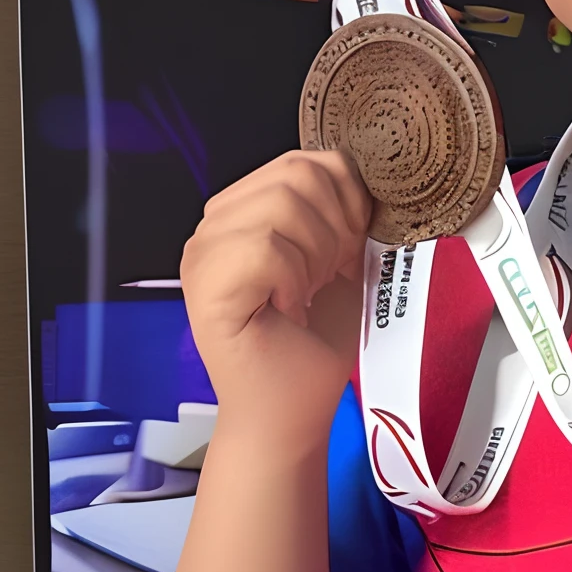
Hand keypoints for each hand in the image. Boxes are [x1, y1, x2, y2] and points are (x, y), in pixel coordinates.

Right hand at [180, 150, 371, 452]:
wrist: (291, 412)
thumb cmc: (313, 343)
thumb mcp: (340, 259)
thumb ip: (341, 211)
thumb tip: (368, 174)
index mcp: (244, 210)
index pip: (305, 160)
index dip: (346, 200)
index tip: (347, 252)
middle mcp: (214, 225)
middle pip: (296, 174)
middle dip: (334, 228)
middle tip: (326, 278)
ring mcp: (202, 254)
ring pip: (282, 205)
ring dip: (315, 256)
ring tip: (306, 293)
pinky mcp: (205, 287)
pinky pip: (266, 248)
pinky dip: (294, 278)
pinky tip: (289, 307)